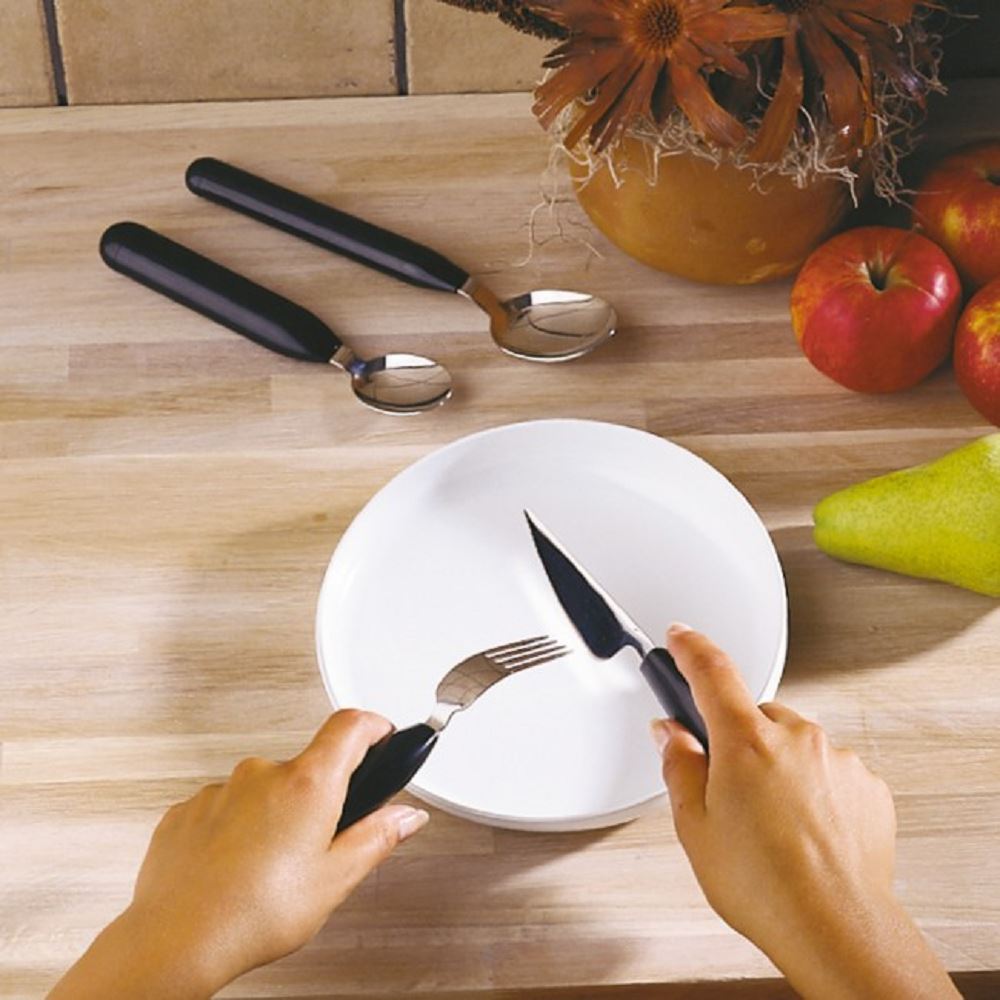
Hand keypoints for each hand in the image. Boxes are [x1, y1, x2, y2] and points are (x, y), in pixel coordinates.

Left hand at [49, 710, 429, 998]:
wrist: (176, 941)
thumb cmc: (252, 915)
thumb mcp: (335, 881)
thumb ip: (376, 838)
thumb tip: (406, 817)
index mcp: (307, 784)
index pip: (350, 725)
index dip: (373, 726)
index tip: (381, 735)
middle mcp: (262, 774)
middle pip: (306, 767)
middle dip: (317, 799)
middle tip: (317, 846)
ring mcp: (220, 790)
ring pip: (263, 791)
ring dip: (272, 817)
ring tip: (270, 870)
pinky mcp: (188, 810)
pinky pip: (224, 809)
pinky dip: (235, 831)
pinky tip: (236, 870)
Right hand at [652, 624, 958, 999]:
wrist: (837, 928)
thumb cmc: (767, 887)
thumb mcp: (694, 827)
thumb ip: (679, 767)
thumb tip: (673, 735)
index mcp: (746, 741)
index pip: (712, 671)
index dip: (691, 648)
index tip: (681, 638)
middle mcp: (797, 738)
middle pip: (754, 715)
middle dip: (737, 740)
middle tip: (726, 789)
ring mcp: (838, 760)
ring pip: (793, 744)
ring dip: (777, 767)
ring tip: (769, 826)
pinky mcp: (867, 785)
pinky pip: (829, 770)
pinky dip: (813, 789)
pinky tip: (802, 831)